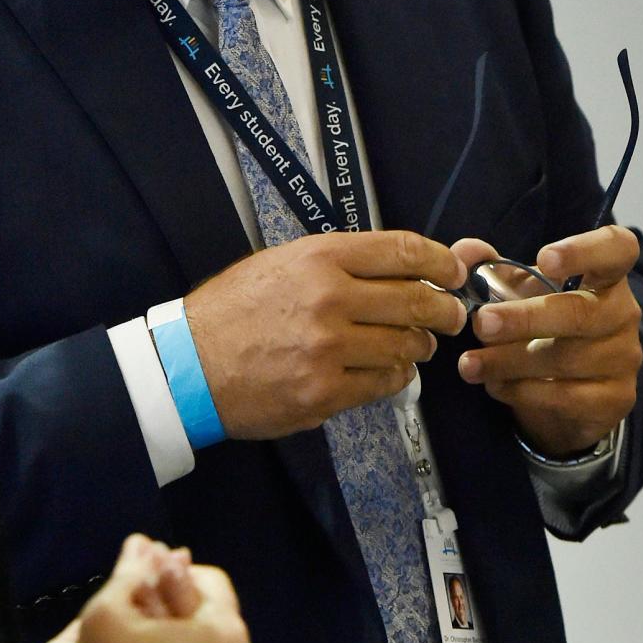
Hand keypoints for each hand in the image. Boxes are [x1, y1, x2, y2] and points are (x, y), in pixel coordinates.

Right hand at [185, 229, 467, 438]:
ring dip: (418, 347)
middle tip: (450, 316)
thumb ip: (338, 264)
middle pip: (416, 301)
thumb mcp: (281, 264)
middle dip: (444, 310)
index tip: (454, 272)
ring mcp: (328, 348)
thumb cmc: (233, 310)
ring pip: (405, 346)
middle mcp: (328, 298)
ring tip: (413, 346)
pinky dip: (394, 377)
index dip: (440, 261)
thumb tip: (399, 269)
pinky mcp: (324, 391)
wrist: (188, 364)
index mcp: (319, 257)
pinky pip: (384, 383)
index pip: (403, 251)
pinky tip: (386, 371)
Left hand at [453, 226, 642, 455]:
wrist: (568, 392)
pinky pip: (565, 397)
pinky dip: (522, 392)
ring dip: (509, 361)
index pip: (617, 249)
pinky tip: (495, 385)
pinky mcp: (615, 399)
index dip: (584, 250)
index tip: (544, 258)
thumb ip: (490, 269)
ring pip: (566, 359)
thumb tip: (466, 252)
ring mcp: (624, 359)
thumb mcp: (518, 293)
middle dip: (525, 319)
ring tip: (469, 364)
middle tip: (481, 323)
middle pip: (581, 313)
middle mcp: (622, 314)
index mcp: (606, 276)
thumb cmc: (543, 328)